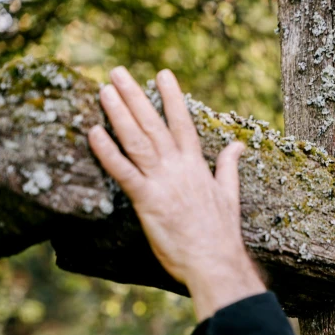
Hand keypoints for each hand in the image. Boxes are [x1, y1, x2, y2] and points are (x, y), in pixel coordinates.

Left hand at [88, 66, 265, 320]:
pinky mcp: (148, 202)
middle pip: (154, 125)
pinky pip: (124, 172)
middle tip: (118, 73)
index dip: (172, 97)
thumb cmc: (221, 233)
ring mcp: (162, 183)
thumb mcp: (229, 194)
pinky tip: (94, 132)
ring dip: (119, 114)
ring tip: (105, 90)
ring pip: (137, 141)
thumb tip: (239, 145)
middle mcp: (179, 168)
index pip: (183, 123)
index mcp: (197, 166)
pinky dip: (108, 152)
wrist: (216, 262)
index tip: (162, 74)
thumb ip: (229, 166)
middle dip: (135, 96)